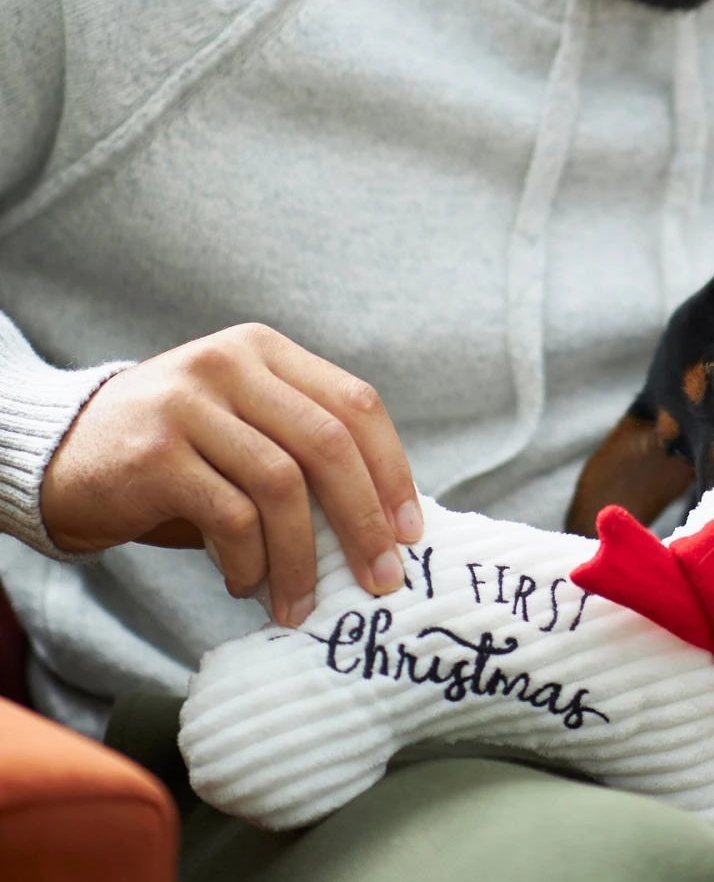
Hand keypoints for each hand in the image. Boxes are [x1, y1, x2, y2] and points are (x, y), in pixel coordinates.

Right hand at [40, 323, 423, 628]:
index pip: (356, 404)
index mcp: (266, 351)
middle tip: (381, 578)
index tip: (410, 530)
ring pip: (282, 485)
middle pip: (329, 443)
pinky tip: (246, 583)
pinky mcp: (155, 454)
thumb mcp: (244, 429)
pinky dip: (249, 561)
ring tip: (300, 603)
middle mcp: (231, 364)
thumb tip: (385, 525)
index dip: (392, 469)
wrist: (62, 455)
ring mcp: (190, 404)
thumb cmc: (177, 454)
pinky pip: (229, 517)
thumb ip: (303, 453)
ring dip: (302, 557)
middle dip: (364, 519)